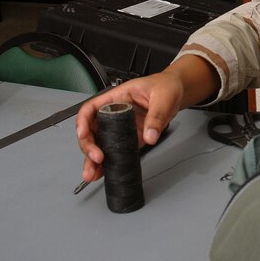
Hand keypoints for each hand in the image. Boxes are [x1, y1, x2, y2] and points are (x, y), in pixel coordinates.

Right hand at [76, 55, 219, 181]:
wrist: (177, 91)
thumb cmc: (166, 86)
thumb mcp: (163, 97)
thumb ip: (157, 116)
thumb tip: (150, 136)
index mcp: (116, 98)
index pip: (91, 109)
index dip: (83, 122)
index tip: (84, 135)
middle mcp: (114, 113)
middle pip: (92, 130)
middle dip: (88, 146)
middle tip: (96, 159)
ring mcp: (120, 127)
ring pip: (100, 143)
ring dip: (93, 159)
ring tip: (92, 174)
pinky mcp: (130, 137)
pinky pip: (115, 150)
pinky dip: (108, 162)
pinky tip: (103, 172)